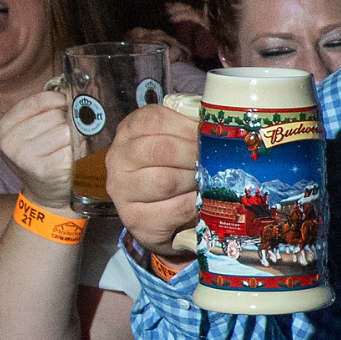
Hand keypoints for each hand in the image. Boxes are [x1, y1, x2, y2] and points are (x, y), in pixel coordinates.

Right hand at [0, 91, 80, 208]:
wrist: (46, 191)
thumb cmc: (44, 154)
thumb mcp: (34, 129)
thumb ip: (45, 109)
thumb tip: (69, 89)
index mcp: (4, 127)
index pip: (35, 102)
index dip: (57, 99)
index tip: (66, 102)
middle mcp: (10, 142)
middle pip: (54, 116)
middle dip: (68, 121)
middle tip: (68, 134)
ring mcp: (26, 157)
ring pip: (65, 131)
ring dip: (75, 137)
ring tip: (69, 147)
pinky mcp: (45, 170)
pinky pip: (72, 148)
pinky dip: (78, 151)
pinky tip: (72, 157)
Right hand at [109, 100, 201, 254]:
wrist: (164, 215)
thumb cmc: (175, 169)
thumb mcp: (178, 139)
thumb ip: (192, 124)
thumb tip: (221, 121)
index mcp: (130, 131)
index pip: (156, 121)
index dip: (189, 128)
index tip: (211, 137)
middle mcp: (118, 158)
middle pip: (161, 150)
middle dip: (196, 156)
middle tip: (216, 162)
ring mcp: (122, 189)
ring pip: (164, 181)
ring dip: (195, 181)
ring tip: (210, 181)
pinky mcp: (134, 218)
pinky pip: (171, 209)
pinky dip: (193, 205)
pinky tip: (203, 201)